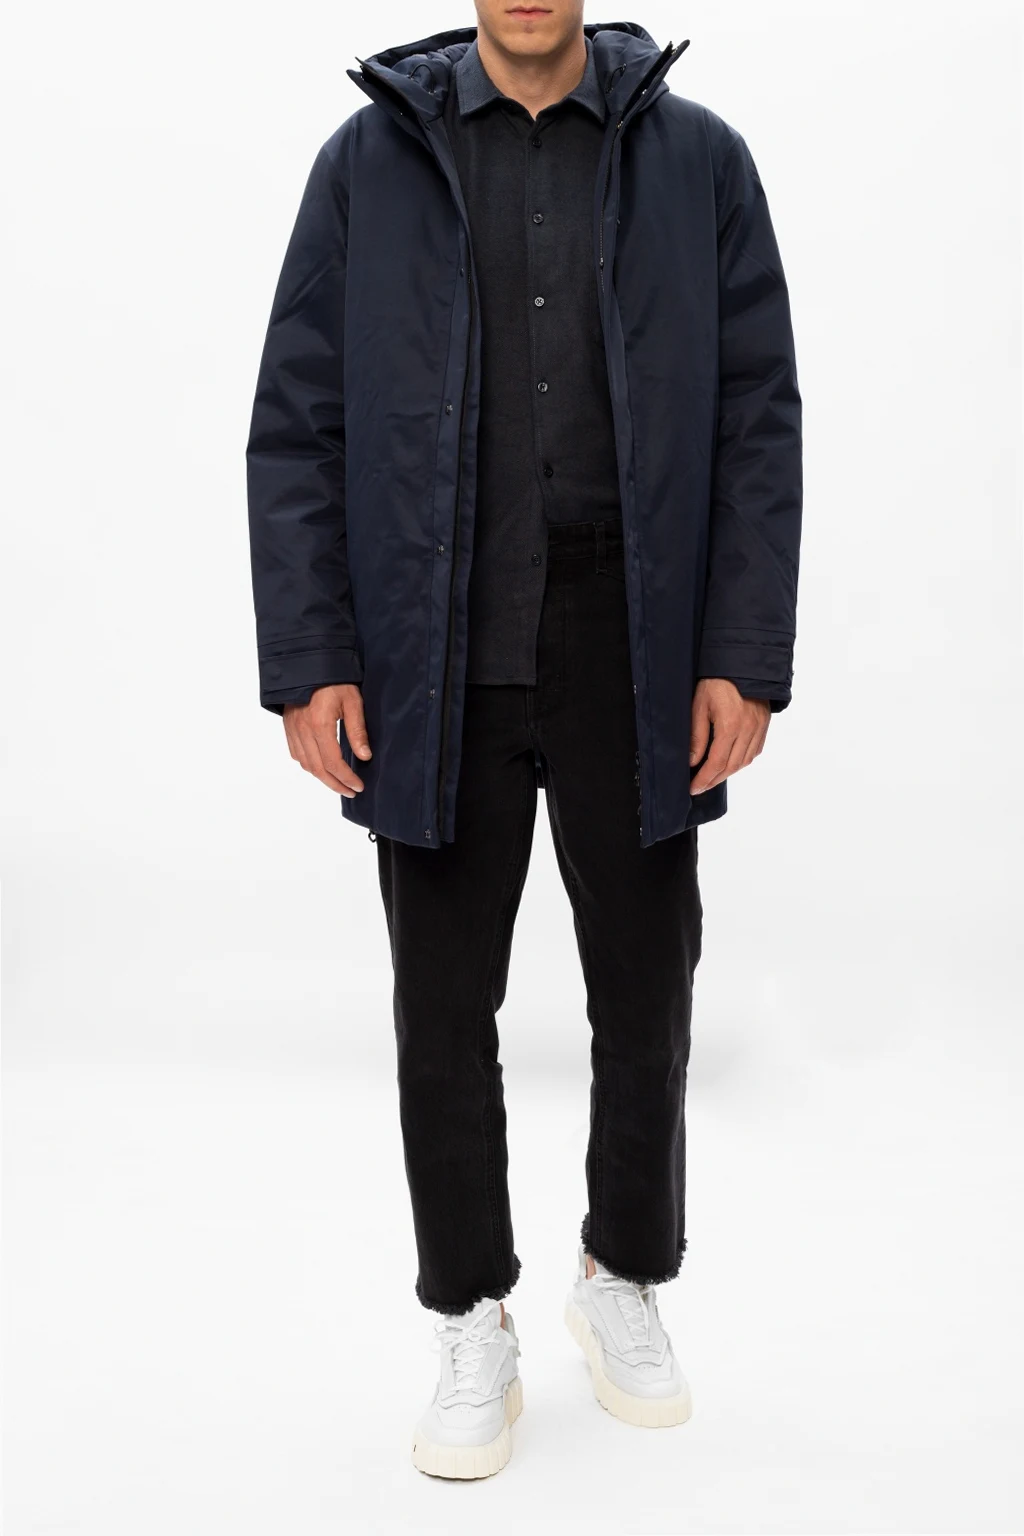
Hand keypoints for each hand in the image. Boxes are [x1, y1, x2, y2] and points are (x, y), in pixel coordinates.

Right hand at [283, 684, 371, 797]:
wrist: (309, 662)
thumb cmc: (334, 679)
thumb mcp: (352, 701)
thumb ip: (357, 731)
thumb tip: (364, 756)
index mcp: (319, 724)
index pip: (333, 762)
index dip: (346, 778)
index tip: (358, 786)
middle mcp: (303, 730)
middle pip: (318, 769)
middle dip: (335, 784)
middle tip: (350, 791)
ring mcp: (293, 729)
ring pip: (305, 764)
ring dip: (322, 777)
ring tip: (338, 782)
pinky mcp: (288, 726)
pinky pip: (296, 754)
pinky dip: (309, 765)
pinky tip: (320, 767)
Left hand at [689, 679, 769, 794]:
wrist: (741, 663)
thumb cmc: (716, 681)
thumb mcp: (699, 706)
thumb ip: (697, 736)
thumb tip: (693, 762)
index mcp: (730, 725)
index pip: (716, 763)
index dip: (704, 779)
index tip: (693, 788)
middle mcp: (748, 729)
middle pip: (732, 767)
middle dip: (714, 780)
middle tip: (700, 787)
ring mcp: (759, 727)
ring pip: (745, 761)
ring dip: (728, 773)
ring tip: (712, 777)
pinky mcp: (764, 724)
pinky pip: (755, 751)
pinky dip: (742, 761)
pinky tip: (730, 763)